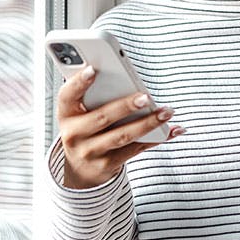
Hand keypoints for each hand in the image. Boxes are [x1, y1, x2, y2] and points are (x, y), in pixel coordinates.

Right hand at [57, 66, 183, 188]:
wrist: (79, 169)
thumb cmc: (85, 128)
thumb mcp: (79, 112)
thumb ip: (93, 94)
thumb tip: (124, 75)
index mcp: (66, 114)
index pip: (67, 96)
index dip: (78, 83)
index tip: (92, 70)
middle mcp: (74, 135)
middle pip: (102, 118)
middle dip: (125, 106)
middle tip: (145, 97)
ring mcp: (90, 152)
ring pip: (123, 136)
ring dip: (148, 123)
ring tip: (166, 111)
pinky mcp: (108, 165)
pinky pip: (136, 149)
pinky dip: (157, 138)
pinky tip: (173, 129)